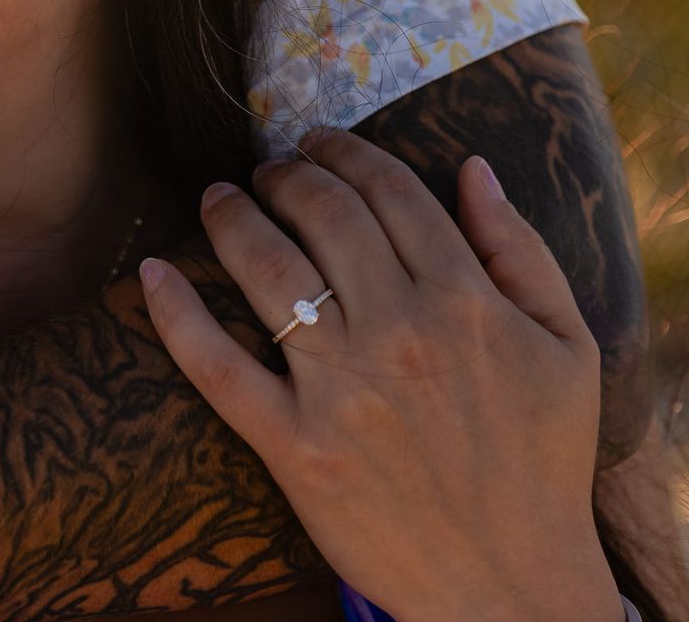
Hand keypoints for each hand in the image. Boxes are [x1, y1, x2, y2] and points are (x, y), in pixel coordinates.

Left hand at [141, 131, 622, 621]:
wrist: (509, 582)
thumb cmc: (540, 461)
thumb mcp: (566, 348)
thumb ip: (520, 249)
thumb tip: (472, 168)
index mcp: (464, 301)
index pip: (386, 193)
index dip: (343, 152)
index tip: (315, 142)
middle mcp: (396, 332)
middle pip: (318, 215)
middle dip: (283, 175)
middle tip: (265, 169)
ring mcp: (338, 388)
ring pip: (263, 267)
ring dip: (229, 217)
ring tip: (218, 198)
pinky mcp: (291, 443)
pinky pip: (213, 364)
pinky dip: (175, 312)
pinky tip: (153, 272)